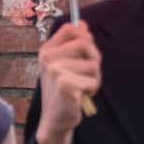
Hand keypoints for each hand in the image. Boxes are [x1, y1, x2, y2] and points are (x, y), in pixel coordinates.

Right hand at [36, 20, 100, 143]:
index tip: (87, 50)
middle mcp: (49, 57)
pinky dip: (92, 89)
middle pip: (85, 43)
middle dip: (95, 58)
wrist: (55, 119)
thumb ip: (74, 45)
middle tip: (89, 74)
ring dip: (95, 78)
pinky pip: (93, 80)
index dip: (85, 35)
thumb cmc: (63, 92)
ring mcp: (55, 69)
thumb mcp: (66, 65)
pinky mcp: (65, 83)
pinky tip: (81, 96)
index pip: (70, 28)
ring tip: (83, 87)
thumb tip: (83, 23)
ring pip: (93, 64)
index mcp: (47, 50)